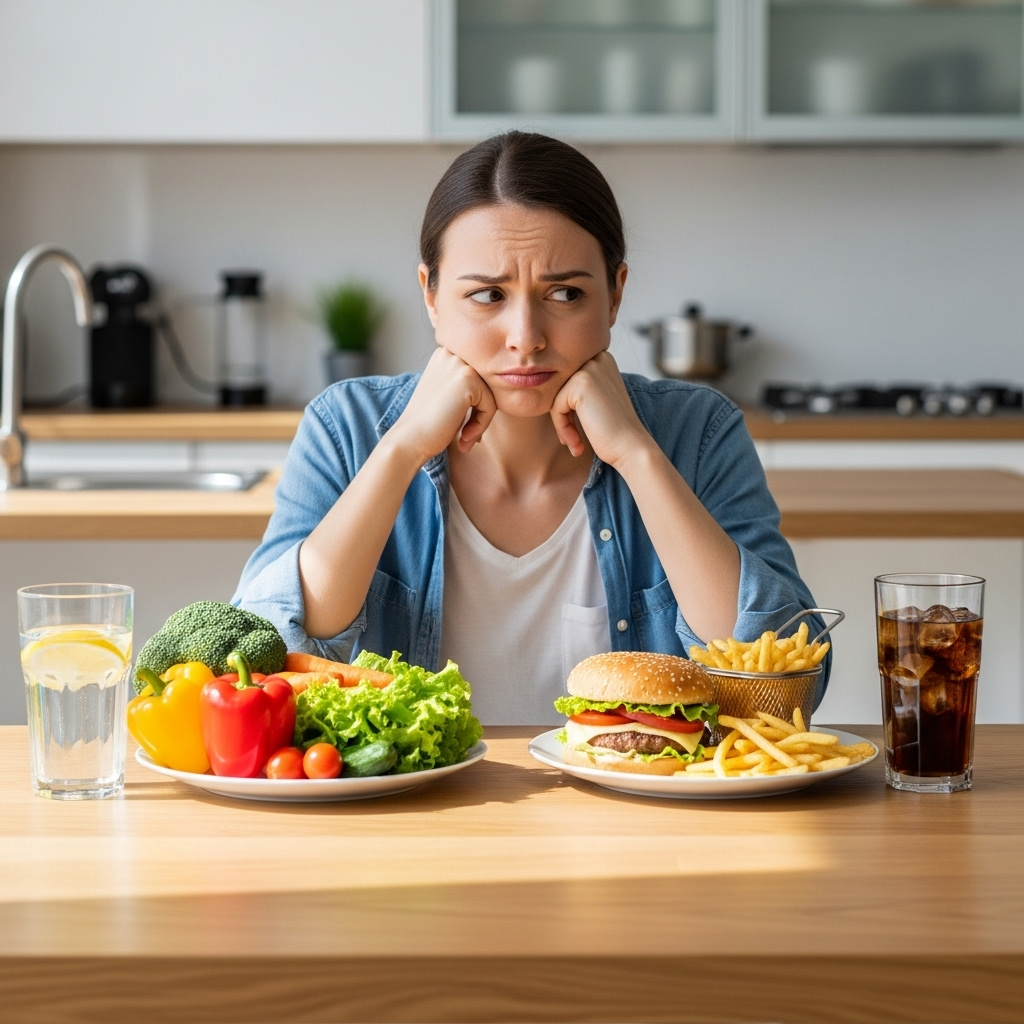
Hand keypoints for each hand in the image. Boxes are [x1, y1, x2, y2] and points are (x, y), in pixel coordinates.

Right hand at [388, 347, 496, 463]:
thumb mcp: (448, 395)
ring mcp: (460, 364)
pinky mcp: (468, 379)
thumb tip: (502, 384)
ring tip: (465, 438)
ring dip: (481, 421)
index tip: (462, 426)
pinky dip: (481, 425)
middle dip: (480, 412)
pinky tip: (463, 437)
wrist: (410, 439)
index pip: (478, 379)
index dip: (475, 405)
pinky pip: (491, 405)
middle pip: (486, 385)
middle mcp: (451, 353)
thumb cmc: (429, 423)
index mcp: (445, 354)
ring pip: (491, 395)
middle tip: (466, 436)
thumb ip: (467, 385)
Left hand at [550, 351, 649, 467]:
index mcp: (603, 359)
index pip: (568, 382)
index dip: (569, 409)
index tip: (577, 431)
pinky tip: (577, 443)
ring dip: (562, 424)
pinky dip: (562, 428)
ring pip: (556, 397)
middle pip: (561, 388)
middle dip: (563, 416)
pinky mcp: (580, 384)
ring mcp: (590, 369)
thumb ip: (579, 389)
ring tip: (575, 443)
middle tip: (574, 440)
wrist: (631, 447)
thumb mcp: (597, 401)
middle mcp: (598, 359)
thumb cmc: (614, 431)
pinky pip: (556, 407)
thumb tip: (546, 387)